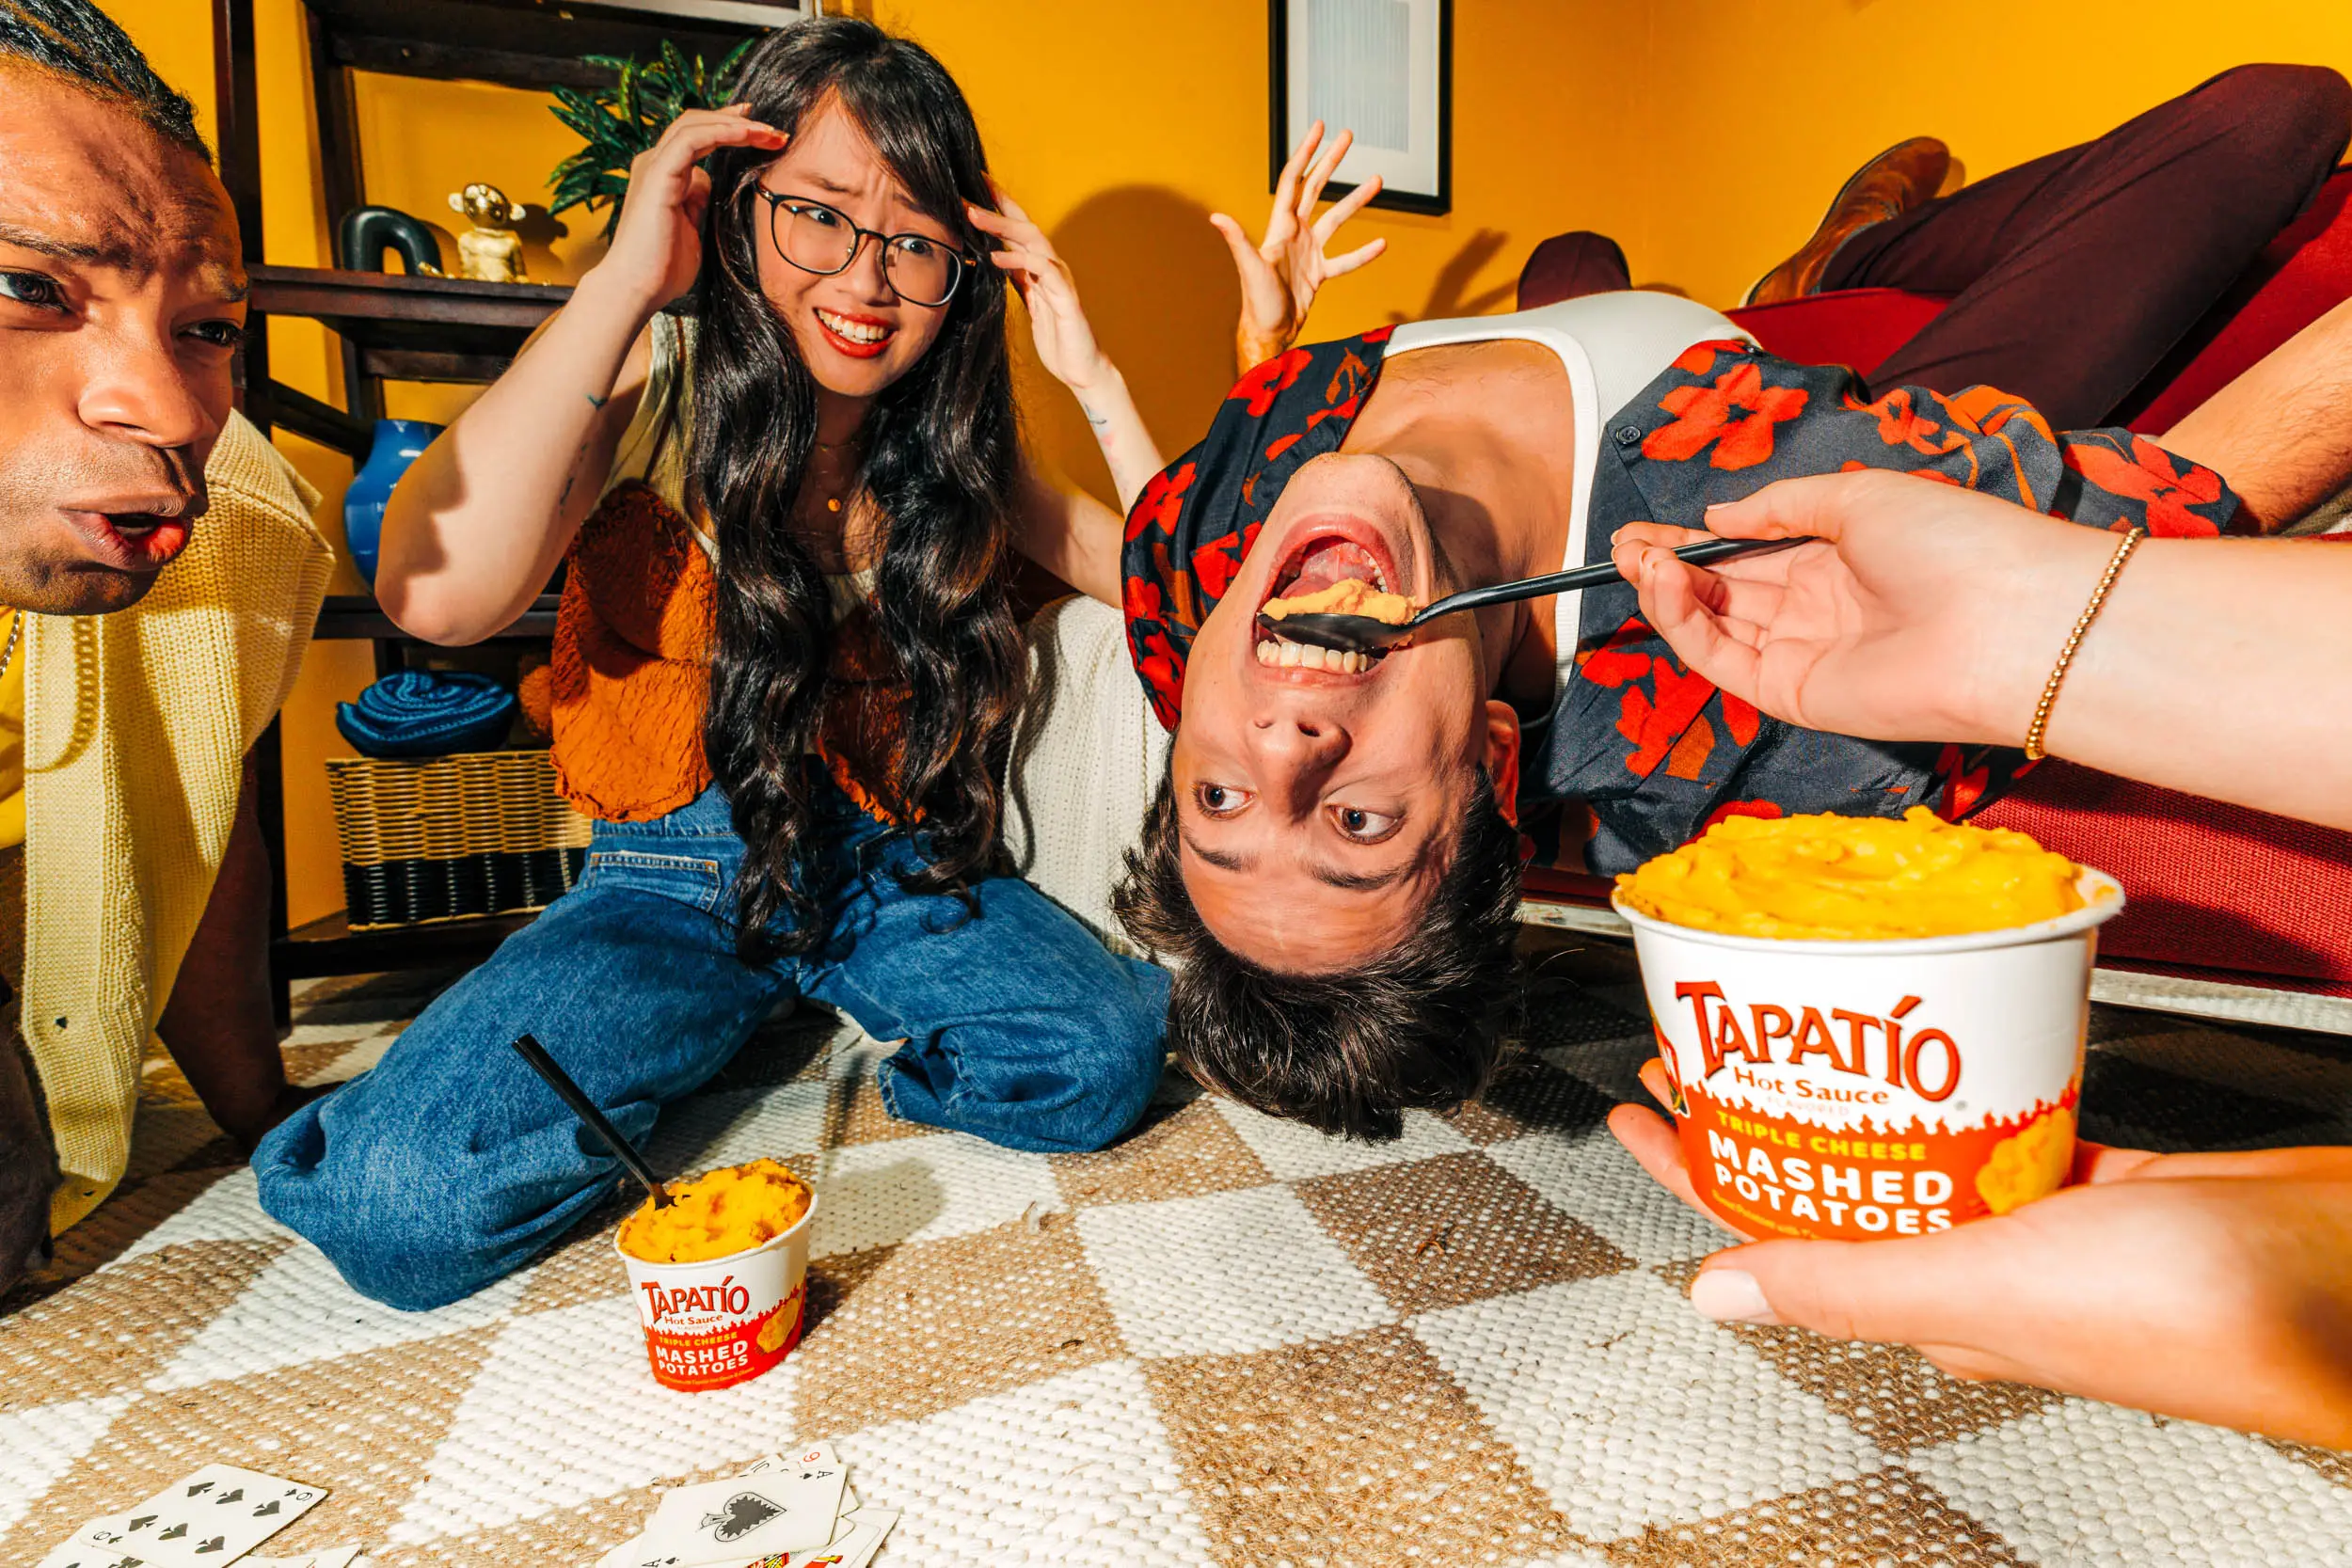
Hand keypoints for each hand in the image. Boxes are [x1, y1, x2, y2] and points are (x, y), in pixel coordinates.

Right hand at [593, 104, 785, 316]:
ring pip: (694, 124)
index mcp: (664, 174)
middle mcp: (655, 163)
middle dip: (737, 120)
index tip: (762, 131)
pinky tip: (748, 135)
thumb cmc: (663, 267)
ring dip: (736, 124)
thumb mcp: (691, 227)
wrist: (636, 288)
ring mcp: (654, 166)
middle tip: (774, 129)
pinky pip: (691, 140)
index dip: (729, 128)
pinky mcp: (657, 176)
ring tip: (770, 133)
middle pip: (696, 122)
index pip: (697, 136)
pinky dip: (722, 133)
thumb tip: (710, 184)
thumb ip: (698, 201)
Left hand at [969, 189, 1111, 394]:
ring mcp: (1060, 280)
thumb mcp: (1030, 303)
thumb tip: (994, 258)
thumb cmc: (1057, 338)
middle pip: (1023, 226)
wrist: (1081, 369)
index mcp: (1039, 267)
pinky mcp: (1066, 298)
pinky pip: (1042, 271)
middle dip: (995, 207)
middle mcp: (1051, 266)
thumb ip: (1017, 278)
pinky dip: (1018, 261)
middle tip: (966, 194)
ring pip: (1033, 241)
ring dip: (1002, 227)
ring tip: (975, 217)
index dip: (997, 205)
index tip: (972, 185)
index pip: (1017, 228)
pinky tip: (996, 258)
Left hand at [1213, 121, 1387, 372]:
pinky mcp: (1319, 273)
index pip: (1295, 180)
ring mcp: (1308, 252)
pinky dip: (1363, 253)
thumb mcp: (1249, 269)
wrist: (1270, 332)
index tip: (1319, 129)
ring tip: (1377, 180)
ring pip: (1336, 219)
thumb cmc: (1257, 303)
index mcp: (1280, 227)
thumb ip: (1237, 240)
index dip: (1306, 153)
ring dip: (1356, 201)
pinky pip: (1346, 260)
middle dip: (1331, 161)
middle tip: (1347, 137)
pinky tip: (1381, 244)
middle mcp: (1295, 233)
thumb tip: (1216, 217)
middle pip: (1315, 188)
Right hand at [1608, 469, 2115, 746]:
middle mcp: (1820, 606)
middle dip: (1667, 565)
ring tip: (1635, 559)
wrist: (2007, 622)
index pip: (1749, 549)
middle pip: (1724, 588)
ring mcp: (1806, 652)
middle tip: (1620, 544)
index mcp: (1840, 556)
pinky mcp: (1795, 695)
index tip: (1646, 528)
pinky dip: (1687, 626)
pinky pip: (1725, 660)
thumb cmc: (1956, 543)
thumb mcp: (1858, 497)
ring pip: (1716, 625)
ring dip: (1669, 593)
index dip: (1695, 539)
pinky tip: (1666, 587)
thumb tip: (1717, 517)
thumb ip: (1778, 506)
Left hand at [1611, 1060, 2351, 1446]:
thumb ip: (1852, 1286)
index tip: (1638, 1102)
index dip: (1693, 1167)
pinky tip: (1947, 1035)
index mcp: (1938, 1307)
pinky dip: (1970, 1077)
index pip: (1776, 1230)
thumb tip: (1716, 1296)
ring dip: (1854, 1083)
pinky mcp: (2114, 1181)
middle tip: (1704, 1034)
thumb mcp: (1994, 1286)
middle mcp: (1980, 1270)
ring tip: (1800, 1017)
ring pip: (1918, 1143)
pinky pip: (2012, 1121)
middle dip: (1760, 1107)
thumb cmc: (2208, 1312)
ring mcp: (2046, 1225)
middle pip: (1834, 1175)